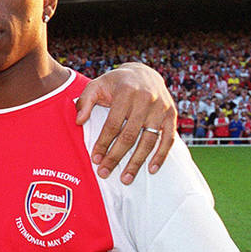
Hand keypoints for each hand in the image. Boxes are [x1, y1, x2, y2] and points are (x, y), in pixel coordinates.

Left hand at [75, 62, 176, 183]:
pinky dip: (161, 155)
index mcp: (126, 92)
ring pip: (148, 140)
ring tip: (125, 179)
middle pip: (129, 135)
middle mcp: (146, 99)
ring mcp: (161, 108)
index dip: (103, 143)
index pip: (113, 124)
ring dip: (137, 162)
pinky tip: (151, 169)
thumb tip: (79, 121)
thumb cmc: (116, 83)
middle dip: (115, 156)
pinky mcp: (171, 115)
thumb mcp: (97, 85)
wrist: (144, 73)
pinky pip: (168, 139)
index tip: (95, 159)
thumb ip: (85, 101)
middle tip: (104, 173)